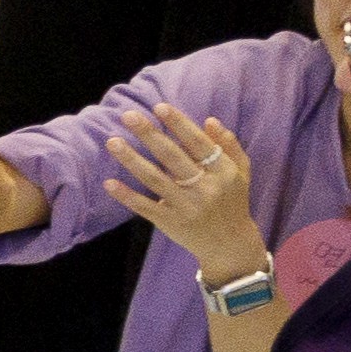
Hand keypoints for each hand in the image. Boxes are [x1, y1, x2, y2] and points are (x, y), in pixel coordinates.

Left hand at [102, 110, 266, 284]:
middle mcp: (205, 188)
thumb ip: (228, 146)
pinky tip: (109, 182)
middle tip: (128, 115)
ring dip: (131, 159)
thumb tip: (209, 120)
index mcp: (223, 172)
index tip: (159, 107)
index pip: (198, 143)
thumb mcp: (240, 173)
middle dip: (149, 134)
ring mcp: (186, 206)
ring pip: (155, 179)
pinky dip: (126, 195)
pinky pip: (144, 207)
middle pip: (172, 157)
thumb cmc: (233, 201)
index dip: (178, 124)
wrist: (230, 244)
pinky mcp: (169, 222)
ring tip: (112, 141)